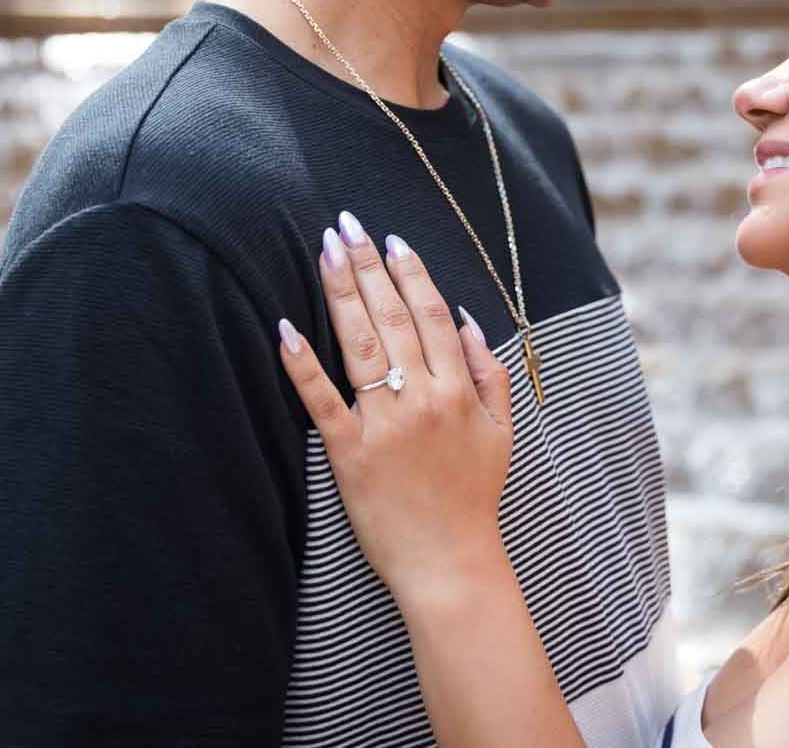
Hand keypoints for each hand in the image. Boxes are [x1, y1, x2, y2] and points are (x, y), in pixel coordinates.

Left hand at [276, 212, 515, 607]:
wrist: (451, 563)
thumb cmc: (474, 496)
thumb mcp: (501, 430)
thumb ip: (488, 371)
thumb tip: (467, 319)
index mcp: (458, 390)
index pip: (432, 315)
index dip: (411, 273)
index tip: (392, 240)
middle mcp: (422, 399)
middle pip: (394, 318)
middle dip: (369, 266)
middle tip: (348, 225)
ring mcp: (384, 425)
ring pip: (361, 345)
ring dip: (341, 293)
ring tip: (327, 251)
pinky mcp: (350, 454)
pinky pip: (323, 401)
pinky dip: (303, 364)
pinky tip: (286, 328)